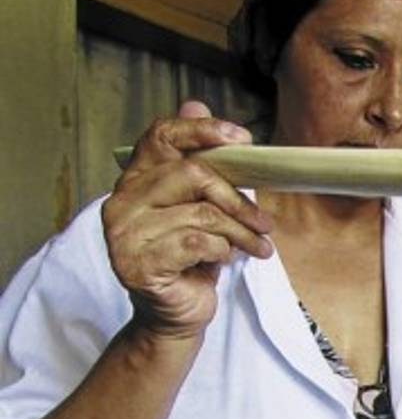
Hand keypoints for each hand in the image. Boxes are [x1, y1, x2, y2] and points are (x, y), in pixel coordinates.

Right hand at [102, 101, 273, 340]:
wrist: (177, 315)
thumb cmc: (191, 261)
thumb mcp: (202, 210)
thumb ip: (200, 165)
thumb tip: (196, 103)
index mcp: (135, 181)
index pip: (162, 137)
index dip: (202, 131)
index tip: (243, 139)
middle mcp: (122, 202)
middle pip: (193, 175)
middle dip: (238, 198)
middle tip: (263, 222)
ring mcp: (124, 234)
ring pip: (201, 213)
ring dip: (240, 232)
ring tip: (258, 246)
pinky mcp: (137, 263)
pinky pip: (196, 242)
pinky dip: (222, 250)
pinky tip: (227, 260)